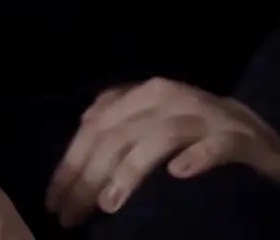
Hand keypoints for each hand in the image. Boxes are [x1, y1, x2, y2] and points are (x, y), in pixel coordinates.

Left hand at [45, 76, 279, 228]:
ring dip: (131, 170)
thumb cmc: (193, 126)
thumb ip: (120, 115)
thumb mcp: (153, 116)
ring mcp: (202, 117)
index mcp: (144, 93)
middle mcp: (169, 98)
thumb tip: (83, 124)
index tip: (53, 201)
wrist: (255, 126)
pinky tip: (178, 174)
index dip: (71, 164)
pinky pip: (213, 146)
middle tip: (70, 216)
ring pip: (159, 138)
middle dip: (89, 176)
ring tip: (108, 203)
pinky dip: (195, 157)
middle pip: (119, 134)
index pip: (97, 128)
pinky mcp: (234, 138)